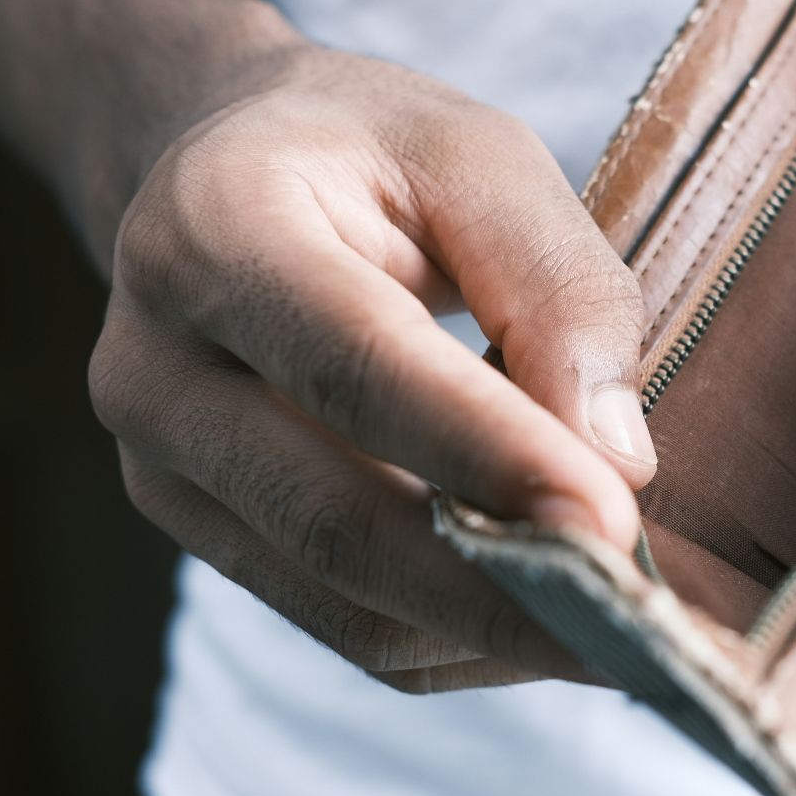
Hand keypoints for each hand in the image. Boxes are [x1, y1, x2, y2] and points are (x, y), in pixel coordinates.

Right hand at [90, 45, 657, 691]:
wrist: (224, 174)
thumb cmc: (370, 156)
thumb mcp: (482, 158)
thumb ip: (557, 289)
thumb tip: (617, 463)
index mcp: (216, 228)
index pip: (357, 367)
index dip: (488, 455)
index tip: (613, 525)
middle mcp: (156, 363)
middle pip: (334, 518)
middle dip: (500, 588)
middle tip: (640, 622)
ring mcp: (160, 466)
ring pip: (341, 600)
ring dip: (491, 632)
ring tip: (619, 630)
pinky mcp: (199, 533)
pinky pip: (343, 626)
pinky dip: (457, 640)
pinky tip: (545, 615)